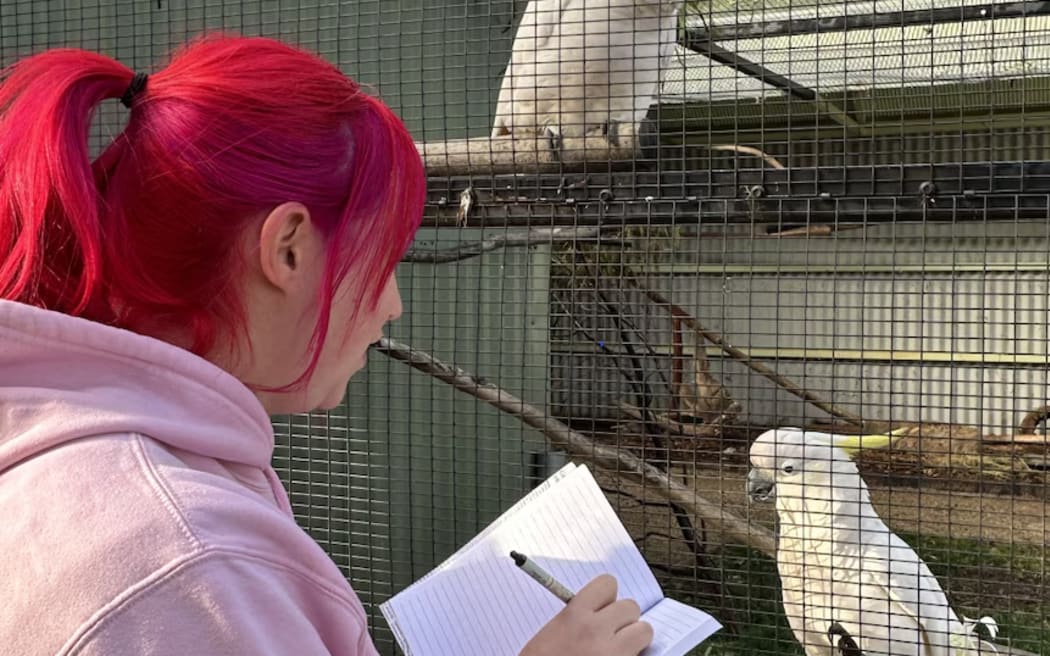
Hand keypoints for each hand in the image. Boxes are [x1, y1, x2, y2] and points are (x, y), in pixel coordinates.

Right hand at [519, 574, 652, 655]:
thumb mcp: (550, 634)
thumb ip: (576, 618)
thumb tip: (600, 611)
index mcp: (574, 616)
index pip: (607, 584)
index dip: (608, 596)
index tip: (604, 607)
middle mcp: (596, 630)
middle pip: (630, 606)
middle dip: (624, 619)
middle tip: (612, 633)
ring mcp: (612, 653)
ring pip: (644, 631)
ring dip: (636, 639)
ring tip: (621, 649)